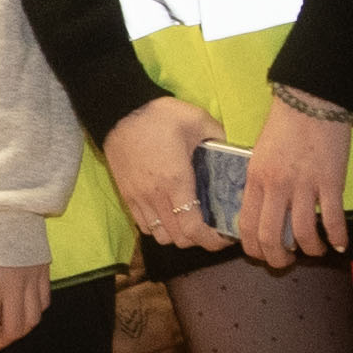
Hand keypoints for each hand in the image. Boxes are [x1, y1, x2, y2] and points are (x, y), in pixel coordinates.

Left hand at [0, 259, 47, 352]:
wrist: (2, 203)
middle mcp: (14, 284)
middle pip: (13, 329)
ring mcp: (32, 278)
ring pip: (32, 320)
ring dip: (18, 331)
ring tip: (5, 329)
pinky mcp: (43, 270)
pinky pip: (43, 301)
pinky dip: (33, 312)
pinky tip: (21, 311)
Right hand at [102, 97, 233, 247]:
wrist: (120, 111)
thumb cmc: (160, 115)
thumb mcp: (197, 120)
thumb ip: (219, 138)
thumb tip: (232, 153)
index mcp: (177, 180)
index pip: (193, 228)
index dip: (211, 241)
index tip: (224, 237)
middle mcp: (156, 196)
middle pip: (179, 238)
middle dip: (199, 240)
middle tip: (212, 229)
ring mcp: (139, 198)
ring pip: (161, 237)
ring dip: (178, 235)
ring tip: (190, 223)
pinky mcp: (127, 196)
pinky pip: (144, 227)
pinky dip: (160, 228)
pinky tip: (170, 215)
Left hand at [237, 103, 352, 271]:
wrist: (311, 100)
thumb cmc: (285, 125)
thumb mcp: (260, 155)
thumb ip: (259, 183)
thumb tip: (262, 212)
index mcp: (255, 179)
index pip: (247, 225)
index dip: (254, 248)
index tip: (262, 254)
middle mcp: (276, 186)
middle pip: (271, 236)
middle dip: (278, 258)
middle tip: (287, 262)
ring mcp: (304, 185)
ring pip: (302, 233)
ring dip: (309, 250)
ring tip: (315, 251)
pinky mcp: (331, 181)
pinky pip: (333, 218)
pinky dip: (337, 237)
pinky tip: (339, 244)